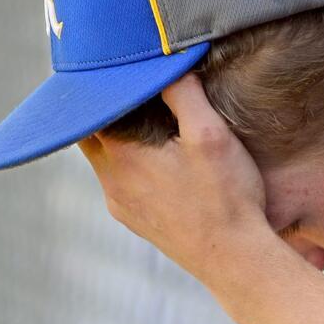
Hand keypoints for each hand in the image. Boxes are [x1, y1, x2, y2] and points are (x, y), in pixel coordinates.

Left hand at [78, 73, 270, 280]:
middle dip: (106, 109)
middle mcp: (111, 182)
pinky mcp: (138, 222)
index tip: (109, 65)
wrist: (236, 261)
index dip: (96, 84)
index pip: (87, 109)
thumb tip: (168, 63)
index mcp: (121, 155)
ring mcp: (122, 206)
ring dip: (119, 138)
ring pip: (106, 160)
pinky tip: (160, 160)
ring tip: (145, 117)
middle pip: (90, 133)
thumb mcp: (210, 135)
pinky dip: (131, 164)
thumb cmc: (226, 197)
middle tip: (125, 85)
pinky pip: (122, 183)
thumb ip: (184, 94)